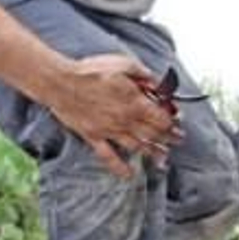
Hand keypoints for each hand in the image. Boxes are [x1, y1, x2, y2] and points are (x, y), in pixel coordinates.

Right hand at [45, 54, 183, 178]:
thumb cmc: (90, 71)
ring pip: (137, 146)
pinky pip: (109, 156)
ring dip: (152, 153)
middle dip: (168, 138)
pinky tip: (129, 175)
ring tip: (163, 158)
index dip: (172, 122)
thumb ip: (143, 74)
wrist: (60, 82)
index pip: (161, 118)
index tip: (178, 124)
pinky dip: (119, 167)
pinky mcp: (93, 137)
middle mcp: (125, 120)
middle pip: (153, 134)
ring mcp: (109, 131)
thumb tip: (157, 82)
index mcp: (135, 102)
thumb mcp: (123, 64)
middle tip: (178, 141)